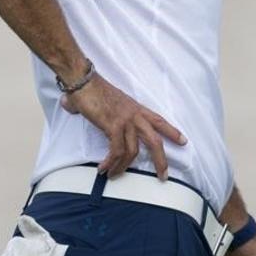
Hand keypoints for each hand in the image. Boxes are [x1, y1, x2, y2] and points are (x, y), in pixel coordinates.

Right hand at [60, 74, 186, 178]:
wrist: (83, 79)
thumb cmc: (91, 87)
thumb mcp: (106, 100)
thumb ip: (99, 108)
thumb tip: (72, 105)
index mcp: (136, 108)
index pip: (159, 120)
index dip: (172, 132)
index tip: (183, 141)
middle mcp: (134, 115)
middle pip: (155, 141)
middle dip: (161, 160)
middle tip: (163, 175)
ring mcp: (125, 121)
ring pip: (134, 151)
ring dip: (124, 167)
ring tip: (115, 175)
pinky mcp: (112, 126)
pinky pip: (116, 150)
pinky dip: (111, 162)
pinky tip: (104, 169)